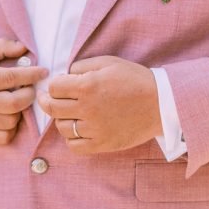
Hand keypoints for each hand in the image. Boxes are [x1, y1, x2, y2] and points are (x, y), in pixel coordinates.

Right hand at [0, 39, 47, 146]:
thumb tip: (24, 49)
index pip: (9, 78)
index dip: (31, 75)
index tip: (43, 71)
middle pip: (14, 103)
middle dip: (29, 94)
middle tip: (30, 88)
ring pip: (10, 121)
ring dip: (20, 111)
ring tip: (16, 101)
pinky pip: (3, 137)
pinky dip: (11, 128)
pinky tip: (8, 116)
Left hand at [39, 55, 161, 153]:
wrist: (161, 102)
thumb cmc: (135, 79)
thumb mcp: (109, 62)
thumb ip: (83, 66)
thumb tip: (65, 74)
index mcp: (87, 86)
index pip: (54, 88)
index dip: (53, 85)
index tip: (57, 86)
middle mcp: (88, 108)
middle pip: (53, 108)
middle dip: (48, 102)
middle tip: (49, 100)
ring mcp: (95, 129)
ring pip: (62, 128)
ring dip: (61, 119)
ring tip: (69, 114)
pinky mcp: (103, 144)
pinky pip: (75, 146)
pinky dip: (72, 139)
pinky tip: (78, 130)